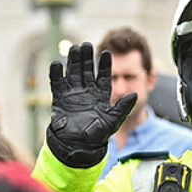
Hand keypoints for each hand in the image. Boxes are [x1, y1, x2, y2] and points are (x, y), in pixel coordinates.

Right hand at [47, 43, 136, 167]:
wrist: (78, 146)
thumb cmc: (97, 135)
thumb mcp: (113, 120)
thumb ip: (123, 107)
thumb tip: (135, 94)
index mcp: (100, 96)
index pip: (104, 76)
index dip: (105, 65)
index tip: (107, 53)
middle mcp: (87, 92)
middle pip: (87, 71)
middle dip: (87, 58)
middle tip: (86, 44)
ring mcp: (73, 94)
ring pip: (73, 73)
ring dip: (73, 61)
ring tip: (74, 48)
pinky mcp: (60, 99)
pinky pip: (58, 84)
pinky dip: (56, 74)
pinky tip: (56, 64)